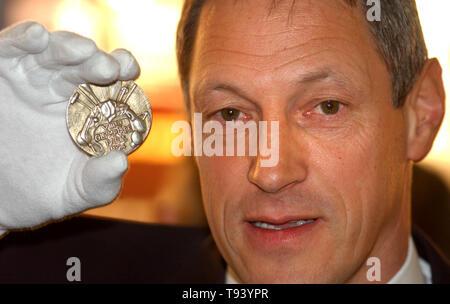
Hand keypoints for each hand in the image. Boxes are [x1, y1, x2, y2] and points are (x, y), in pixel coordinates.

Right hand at [0, 22, 139, 236]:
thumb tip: (121, 162)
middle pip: (85, 63)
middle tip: (108, 67)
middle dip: (98, 60)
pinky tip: (36, 36)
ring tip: (82, 51)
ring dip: (68, 47)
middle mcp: (64, 88)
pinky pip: (9, 51)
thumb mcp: (78, 192)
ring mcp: (31, 80)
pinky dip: (21, 40)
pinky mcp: (1, 75)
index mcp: (91, 108)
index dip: (123, 70)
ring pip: (51, 53)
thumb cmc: (46, 191)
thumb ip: (101, 181)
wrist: (0, 200)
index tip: (131, 72)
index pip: (113, 82)